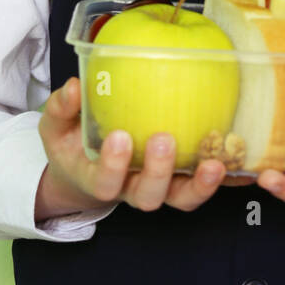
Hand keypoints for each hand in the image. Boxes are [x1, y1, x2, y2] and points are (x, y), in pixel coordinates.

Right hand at [35, 77, 227, 221]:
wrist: (84, 168)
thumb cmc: (71, 144)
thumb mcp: (56, 127)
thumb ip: (62, 108)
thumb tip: (74, 86)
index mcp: (97, 178)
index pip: (104, 183)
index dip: (113, 166)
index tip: (120, 137)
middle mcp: (129, 188)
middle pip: (147, 196)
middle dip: (158, 171)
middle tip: (163, 139)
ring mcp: (157, 187)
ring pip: (179, 199)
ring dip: (198, 185)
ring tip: (213, 162)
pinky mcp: (179, 179)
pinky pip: (198, 184)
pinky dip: (215, 177)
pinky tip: (229, 153)